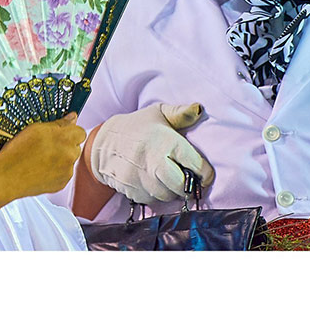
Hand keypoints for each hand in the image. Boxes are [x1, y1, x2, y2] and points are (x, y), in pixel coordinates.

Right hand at [0, 113, 86, 198]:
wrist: (7, 177)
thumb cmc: (17, 152)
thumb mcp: (35, 129)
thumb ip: (58, 123)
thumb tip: (71, 118)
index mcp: (65, 138)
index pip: (80, 131)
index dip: (70, 130)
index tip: (62, 131)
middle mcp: (69, 155)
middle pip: (75, 146)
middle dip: (65, 145)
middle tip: (47, 145)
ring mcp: (66, 171)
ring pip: (69, 160)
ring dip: (60, 158)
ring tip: (40, 158)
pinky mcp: (61, 184)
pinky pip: (63, 174)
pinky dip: (55, 171)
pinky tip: (40, 168)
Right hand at [89, 103, 213, 204]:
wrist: (103, 143)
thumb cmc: (137, 127)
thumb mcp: (158, 112)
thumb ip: (181, 113)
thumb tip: (199, 108)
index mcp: (164, 140)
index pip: (194, 164)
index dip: (205, 172)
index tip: (204, 173)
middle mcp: (152, 160)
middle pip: (181, 185)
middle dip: (188, 185)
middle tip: (187, 179)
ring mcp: (139, 177)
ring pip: (167, 196)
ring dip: (172, 191)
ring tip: (169, 178)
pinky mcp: (131, 190)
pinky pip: (152, 200)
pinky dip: (156, 194)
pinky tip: (154, 181)